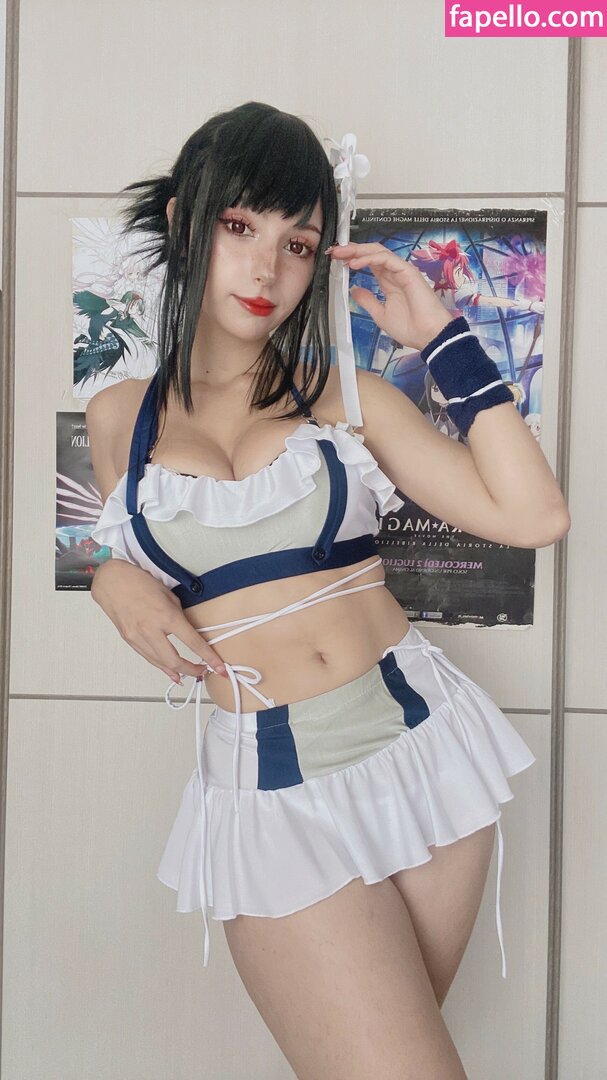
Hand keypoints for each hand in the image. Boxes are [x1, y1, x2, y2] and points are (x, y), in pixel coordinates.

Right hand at [91, 559, 226, 682]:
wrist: (112, 582)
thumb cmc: (140, 582)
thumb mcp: (168, 596)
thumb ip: (178, 616)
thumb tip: (187, 631)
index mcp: (166, 616)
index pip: (193, 642)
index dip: (209, 657)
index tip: (219, 667)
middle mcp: (151, 630)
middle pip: (175, 661)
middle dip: (192, 670)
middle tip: (204, 671)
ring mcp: (138, 637)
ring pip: (160, 663)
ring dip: (177, 672)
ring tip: (191, 675)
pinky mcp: (129, 640)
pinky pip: (149, 658)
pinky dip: (161, 667)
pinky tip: (170, 672)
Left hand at [327, 241, 453, 351]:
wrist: (428, 336)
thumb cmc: (410, 328)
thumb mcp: (380, 314)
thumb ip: (367, 300)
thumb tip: (354, 290)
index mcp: (388, 282)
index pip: (369, 263)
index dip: (352, 258)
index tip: (335, 260)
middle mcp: (394, 273)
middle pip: (371, 253)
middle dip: (351, 250)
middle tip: (334, 251)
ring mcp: (401, 270)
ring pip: (377, 252)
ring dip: (357, 251)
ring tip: (341, 254)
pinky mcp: (407, 271)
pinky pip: (386, 259)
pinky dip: (369, 259)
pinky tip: (355, 264)